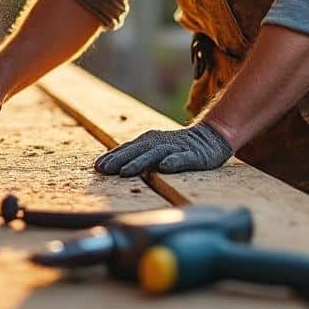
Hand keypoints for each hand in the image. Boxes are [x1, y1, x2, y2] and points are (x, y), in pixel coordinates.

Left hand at [93, 122, 233, 176]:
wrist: (211, 137)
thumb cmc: (177, 147)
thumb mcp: (154, 149)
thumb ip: (134, 155)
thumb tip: (106, 165)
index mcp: (149, 141)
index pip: (127, 149)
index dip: (112, 157)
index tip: (98, 167)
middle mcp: (160, 142)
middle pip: (138, 151)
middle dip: (120, 159)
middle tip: (105, 170)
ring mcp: (177, 148)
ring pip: (156, 155)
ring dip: (140, 162)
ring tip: (126, 171)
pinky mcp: (194, 155)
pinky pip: (183, 158)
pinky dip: (174, 161)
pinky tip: (165, 166)